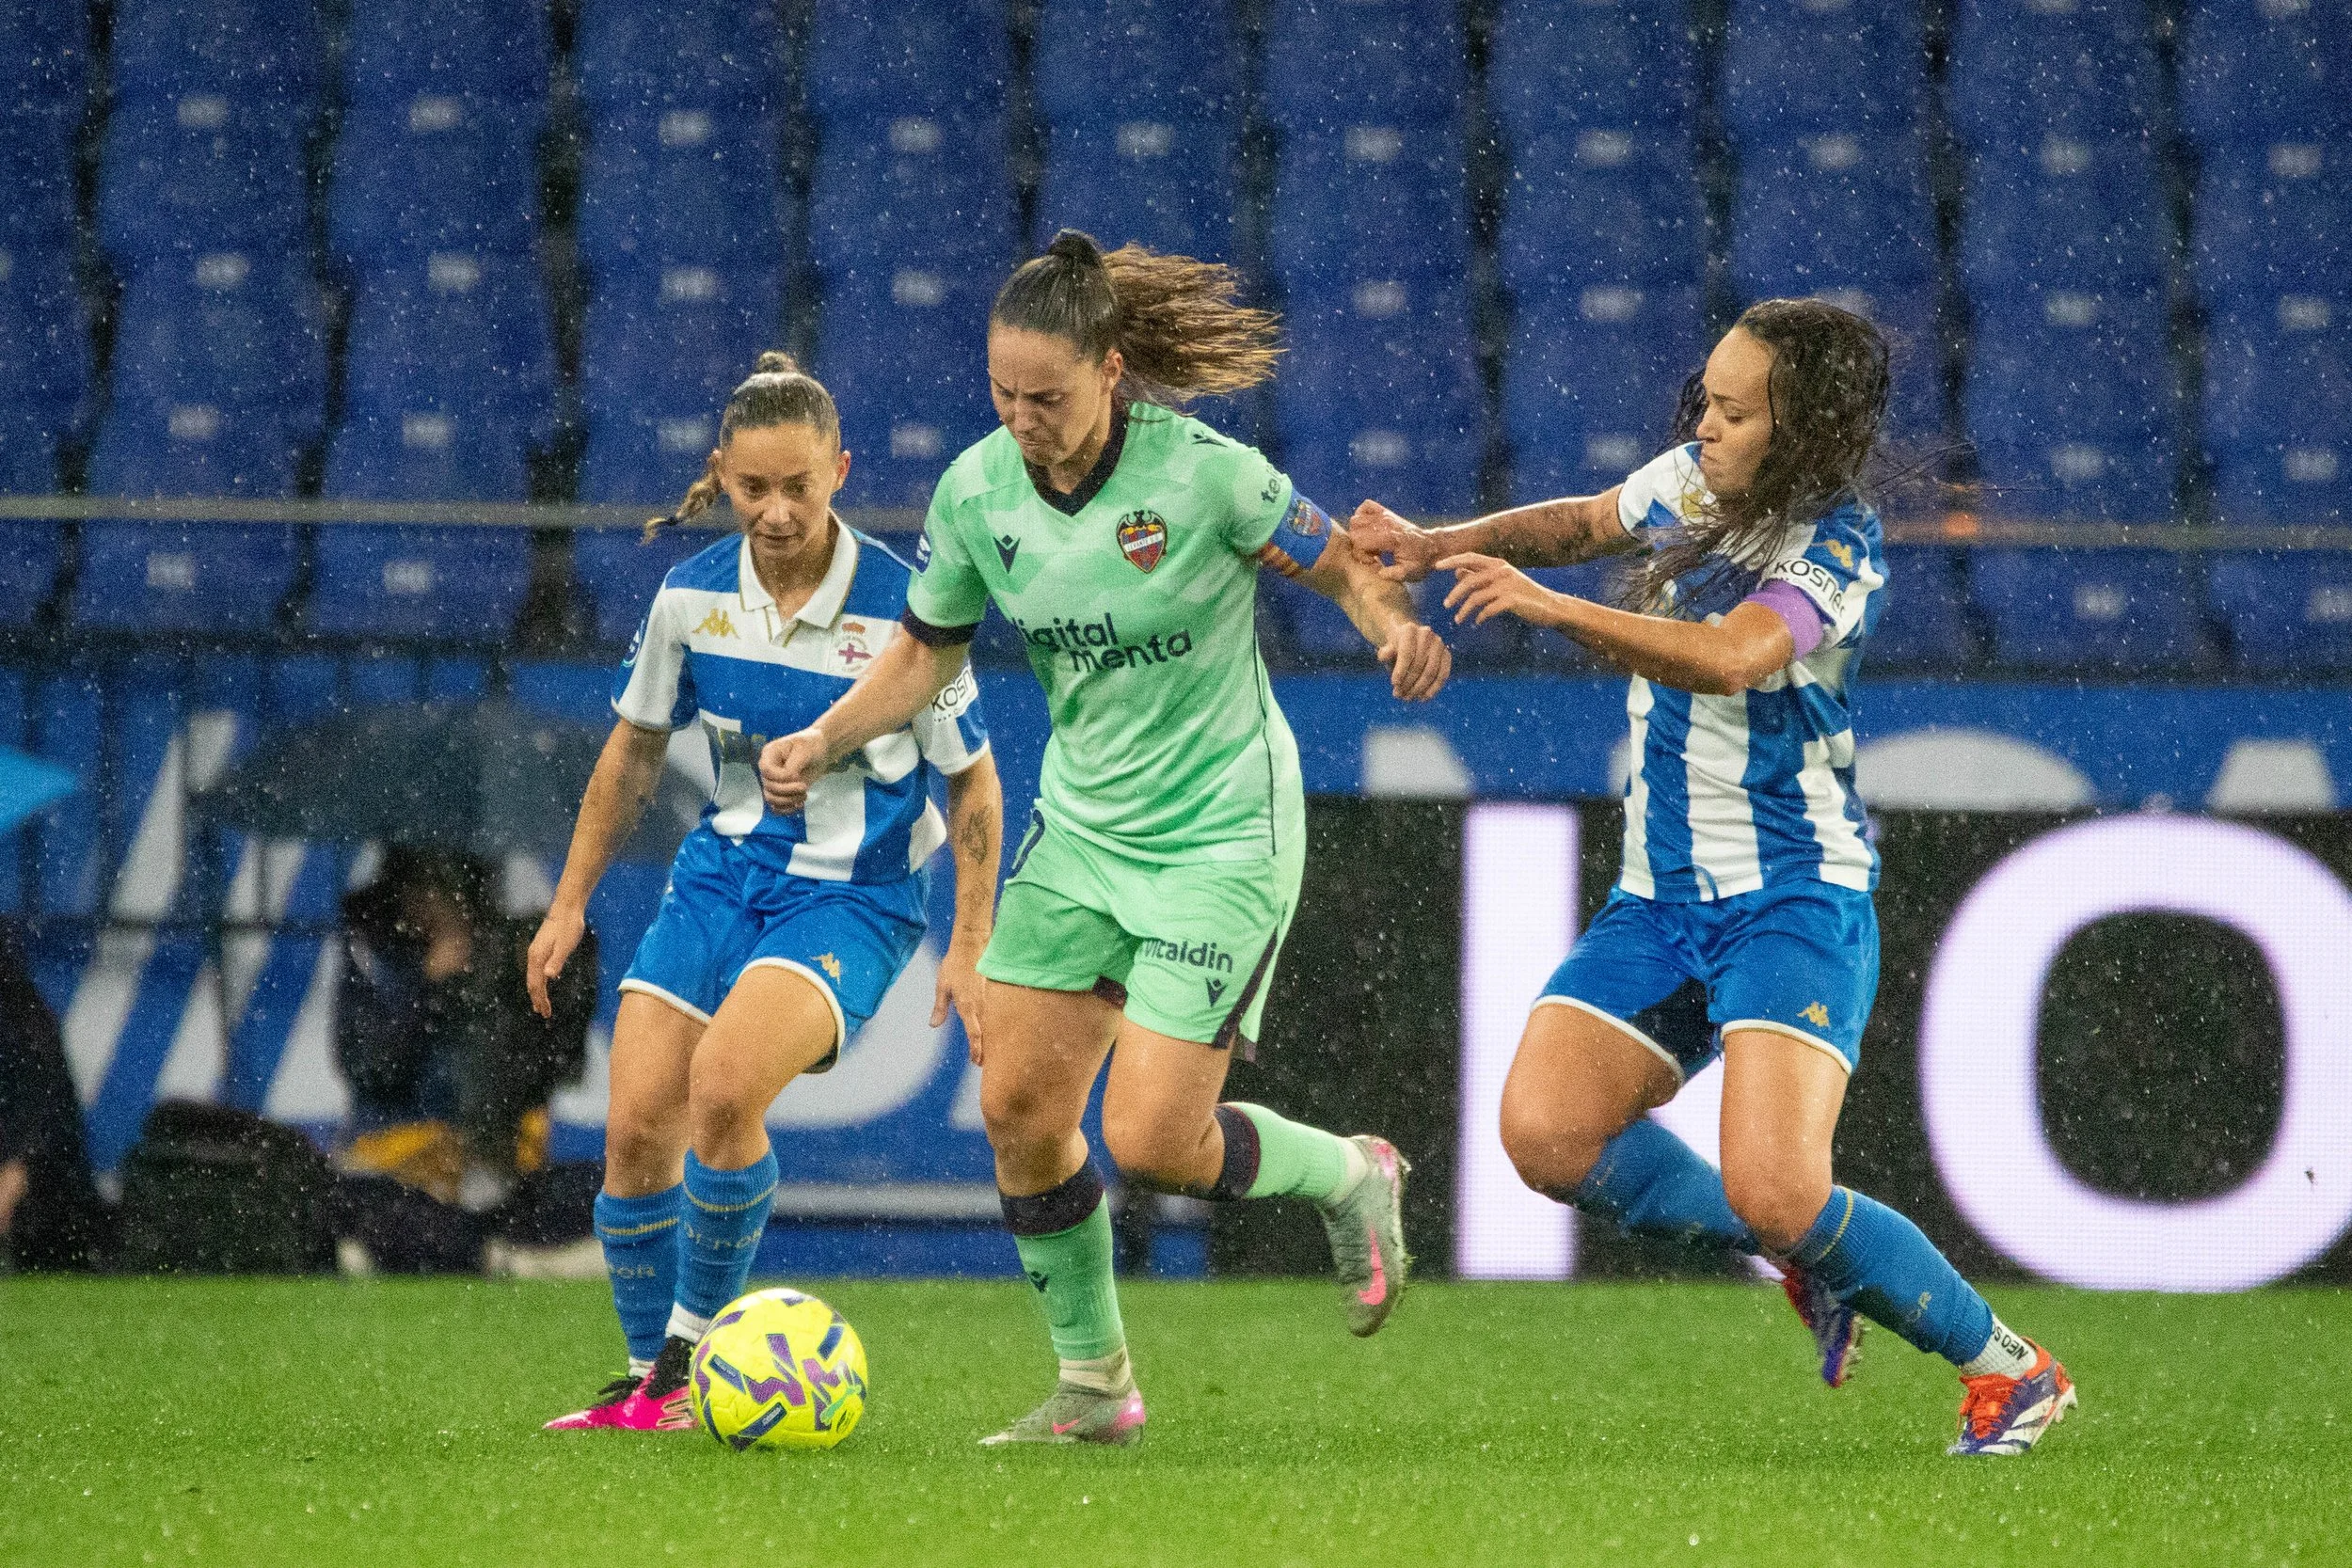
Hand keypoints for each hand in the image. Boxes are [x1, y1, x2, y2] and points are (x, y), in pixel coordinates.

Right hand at [524, 903, 585, 1019]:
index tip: (545, 1012)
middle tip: (543, 1013)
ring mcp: (535, 952)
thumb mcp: (566, 945)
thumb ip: (557, 961)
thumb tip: (548, 976)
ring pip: (533, 977)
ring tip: (540, 1004)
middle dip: (537, 999)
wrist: (566, 908)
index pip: (536, 984)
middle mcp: (533, 956)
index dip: (540, 999)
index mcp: (537, 957)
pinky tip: (543, 984)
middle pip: (532, 983)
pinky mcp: (540, 948)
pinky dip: (538, 981)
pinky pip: (536, 970)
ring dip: (537, 992)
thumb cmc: (568, 926)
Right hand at [759, 727, 830, 814]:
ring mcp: (773, 781)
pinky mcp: (781, 792)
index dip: (780, 777)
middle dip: (787, 791)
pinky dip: (787, 809)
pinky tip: (799, 805)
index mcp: (770, 754)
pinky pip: (776, 806)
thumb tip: (789, 779)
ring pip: (771, 798)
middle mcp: (768, 769)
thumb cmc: (811, 745)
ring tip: (804, 796)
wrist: (820, 751)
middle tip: (804, 787)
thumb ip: (793, 765)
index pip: (766, 770)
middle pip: (768, 786)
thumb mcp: (804, 750)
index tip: (797, 777)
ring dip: (788, 801)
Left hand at [931, 940, 988, 1063]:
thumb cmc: (955, 963)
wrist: (973, 942)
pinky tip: (1000, 1025)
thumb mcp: (942, 986)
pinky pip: (1000, 1010)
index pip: (974, 1034)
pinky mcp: (998, 989)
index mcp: (967, 1006)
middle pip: (988, 1032)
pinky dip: (1000, 1021)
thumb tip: (933, 1025)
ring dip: (994, 1037)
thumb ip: (940, 1007)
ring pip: (995, 1022)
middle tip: (987, 1063)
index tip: (977, 1062)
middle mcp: (982, 1004)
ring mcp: (992, 997)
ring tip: (995, 1049)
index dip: (976, 1049)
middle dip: (988, 1049)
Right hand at [1348, 500, 1442, 582]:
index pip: (1360, 541)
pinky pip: (1366, 506)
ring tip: (1370, 543)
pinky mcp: (1386, 512)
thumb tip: (1379, 572)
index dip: (1361, 555)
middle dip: (1357, 544)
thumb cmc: (1420, 561)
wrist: (1432, 546)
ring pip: (1356, 518)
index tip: (1372, 561)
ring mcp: (1386, 516)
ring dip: (1358, 532)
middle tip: (1370, 554)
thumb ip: (1394, 574)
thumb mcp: (1410, 573)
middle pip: (1355, 530)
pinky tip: (1367, 528)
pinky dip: (1362, 515)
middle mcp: (1386, 524)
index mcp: (1391, 538)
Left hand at [1378, 620, 1451, 701]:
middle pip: (1418, 665)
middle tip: (1399, 695)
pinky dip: (1434, 689)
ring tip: (1408, 698)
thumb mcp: (1387, 651)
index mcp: (1410, 630)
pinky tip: (1423, 698)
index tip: (1393, 684)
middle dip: (1408, 683)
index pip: (1406, 653)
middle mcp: (1427, 634)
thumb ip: (1385, 654)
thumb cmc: (1395, 650)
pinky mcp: (1447, 655)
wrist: (1409, 643)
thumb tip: (1385, 654)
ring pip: (1431, 672)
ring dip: (1419, 689)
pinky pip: (1443, 675)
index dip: (1400, 670)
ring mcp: (1439, 644)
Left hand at [1438, 553, 1562, 628]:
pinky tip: (1477, 622)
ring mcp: (1508, 585)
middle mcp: (1502, 571)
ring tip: (1458, 620)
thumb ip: (1480, 576)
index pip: (1470, 557)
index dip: (1452, 560)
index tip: (1436, 567)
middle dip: (1454, 594)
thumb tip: (1457, 571)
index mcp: (1498, 564)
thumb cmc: (1523, 594)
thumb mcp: (1501, 581)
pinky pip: (1488, 609)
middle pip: (1469, 581)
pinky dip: (1480, 617)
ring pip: (1476, 597)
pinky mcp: (1512, 600)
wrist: (1550, 607)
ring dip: (1464, 610)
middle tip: (1445, 606)